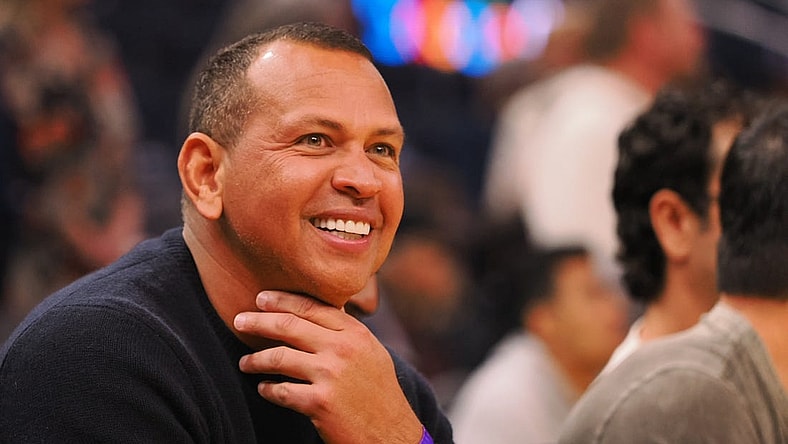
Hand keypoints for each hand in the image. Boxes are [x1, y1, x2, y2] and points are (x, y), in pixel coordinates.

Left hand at [234, 291, 422, 443]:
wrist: (393, 434)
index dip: (282, 300)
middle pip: (288, 326)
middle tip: (239, 321)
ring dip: (255, 359)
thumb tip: (315, 310)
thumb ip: (345, 331)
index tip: (261, 299)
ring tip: (245, 363)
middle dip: (258, 322)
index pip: (311, 307)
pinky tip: (263, 389)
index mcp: (355, 333)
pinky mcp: (319, 403)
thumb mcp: (371, 352)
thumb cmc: (379, 393)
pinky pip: (280, 391)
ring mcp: (330, 375)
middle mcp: (343, 349)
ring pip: (278, 357)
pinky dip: (266, 389)